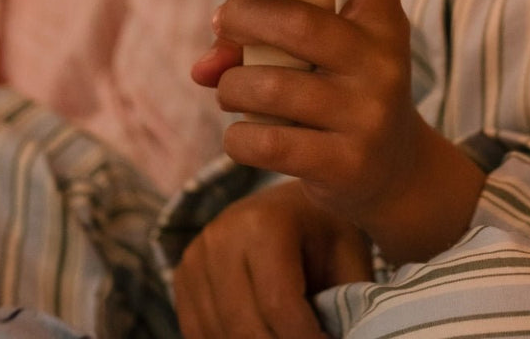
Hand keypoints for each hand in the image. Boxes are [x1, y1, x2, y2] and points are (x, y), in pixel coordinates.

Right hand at [174, 179, 371, 338]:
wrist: (291, 204)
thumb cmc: (326, 232)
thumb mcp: (348, 256)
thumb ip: (348, 300)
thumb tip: (345, 337)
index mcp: (265, 223)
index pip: (280, 306)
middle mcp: (222, 234)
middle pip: (245, 326)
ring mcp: (196, 255)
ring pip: (220, 334)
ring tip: (288, 336)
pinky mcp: (181, 275)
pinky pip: (199, 332)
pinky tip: (262, 332)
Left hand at [199, 0, 484, 263]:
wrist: (394, 172)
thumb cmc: (344, 93)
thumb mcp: (330, 57)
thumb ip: (273, 40)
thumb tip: (201, 66)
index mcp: (385, 22)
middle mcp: (383, 63)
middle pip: (299, 23)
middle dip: (243, 17)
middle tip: (223, 21)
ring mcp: (367, 116)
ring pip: (270, 86)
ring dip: (231, 85)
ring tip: (230, 89)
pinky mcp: (345, 164)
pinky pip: (265, 142)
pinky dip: (237, 137)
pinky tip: (243, 135)